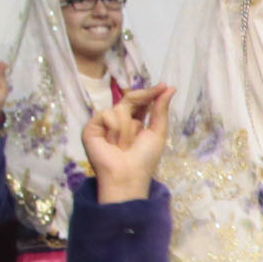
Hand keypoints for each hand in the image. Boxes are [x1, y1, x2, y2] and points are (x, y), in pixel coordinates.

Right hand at [83, 84, 170, 202]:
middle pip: (130, 98)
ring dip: (128, 129)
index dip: (150, 93)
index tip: (163, 86)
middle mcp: (119, 120)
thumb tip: (170, 88)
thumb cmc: (144, 159)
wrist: (127, 175)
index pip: (141, 101)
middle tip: (147, 112)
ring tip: (125, 146)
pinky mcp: (92, 127)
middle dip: (141, 103)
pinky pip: (107, 114)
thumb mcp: (157, 132)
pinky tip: (112, 143)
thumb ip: (161, 110)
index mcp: (134, 121)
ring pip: (120, 108)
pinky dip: (115, 129)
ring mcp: (104, 123)